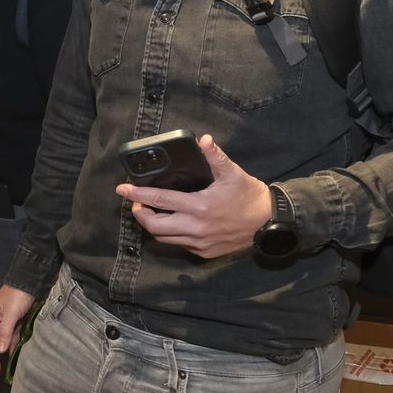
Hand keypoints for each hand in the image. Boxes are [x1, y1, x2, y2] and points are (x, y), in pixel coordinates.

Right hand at [0, 286, 36, 377]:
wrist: (30, 281)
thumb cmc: (18, 296)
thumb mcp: (11, 313)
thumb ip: (5, 332)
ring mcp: (5, 322)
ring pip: (2, 341)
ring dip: (3, 354)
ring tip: (6, 368)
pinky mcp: (15, 321)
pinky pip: (12, 337)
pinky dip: (12, 346)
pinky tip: (14, 356)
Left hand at [114, 133, 272, 259]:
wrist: (270, 223)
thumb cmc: (250, 196)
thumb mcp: (233, 174)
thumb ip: (215, 157)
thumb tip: (204, 139)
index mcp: (199, 207)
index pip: (159, 200)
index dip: (137, 194)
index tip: (122, 189)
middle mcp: (196, 228)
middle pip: (154, 225)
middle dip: (139, 214)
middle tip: (136, 203)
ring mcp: (199, 243)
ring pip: (164, 238)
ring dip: (152, 226)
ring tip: (149, 212)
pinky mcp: (204, 252)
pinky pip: (179, 245)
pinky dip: (169, 235)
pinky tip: (171, 224)